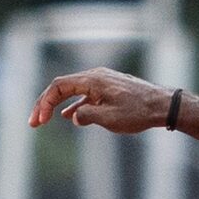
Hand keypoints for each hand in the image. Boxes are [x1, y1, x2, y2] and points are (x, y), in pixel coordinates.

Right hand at [30, 67, 176, 133]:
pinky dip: (75, 104)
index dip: (44, 103)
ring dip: (58, 105)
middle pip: (62, 87)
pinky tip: (70, 116)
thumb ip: (87, 117)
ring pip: (73, 90)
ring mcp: (103, 81)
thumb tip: (73, 117)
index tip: (39, 121)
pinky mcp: (111, 88)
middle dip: (45, 104)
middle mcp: (96, 76)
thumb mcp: (110, 119)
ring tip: (45, 120)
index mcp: (92, 80)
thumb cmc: (139, 112)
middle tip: (34, 123)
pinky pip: (86, 94)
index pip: (58, 86)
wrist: (164, 106)